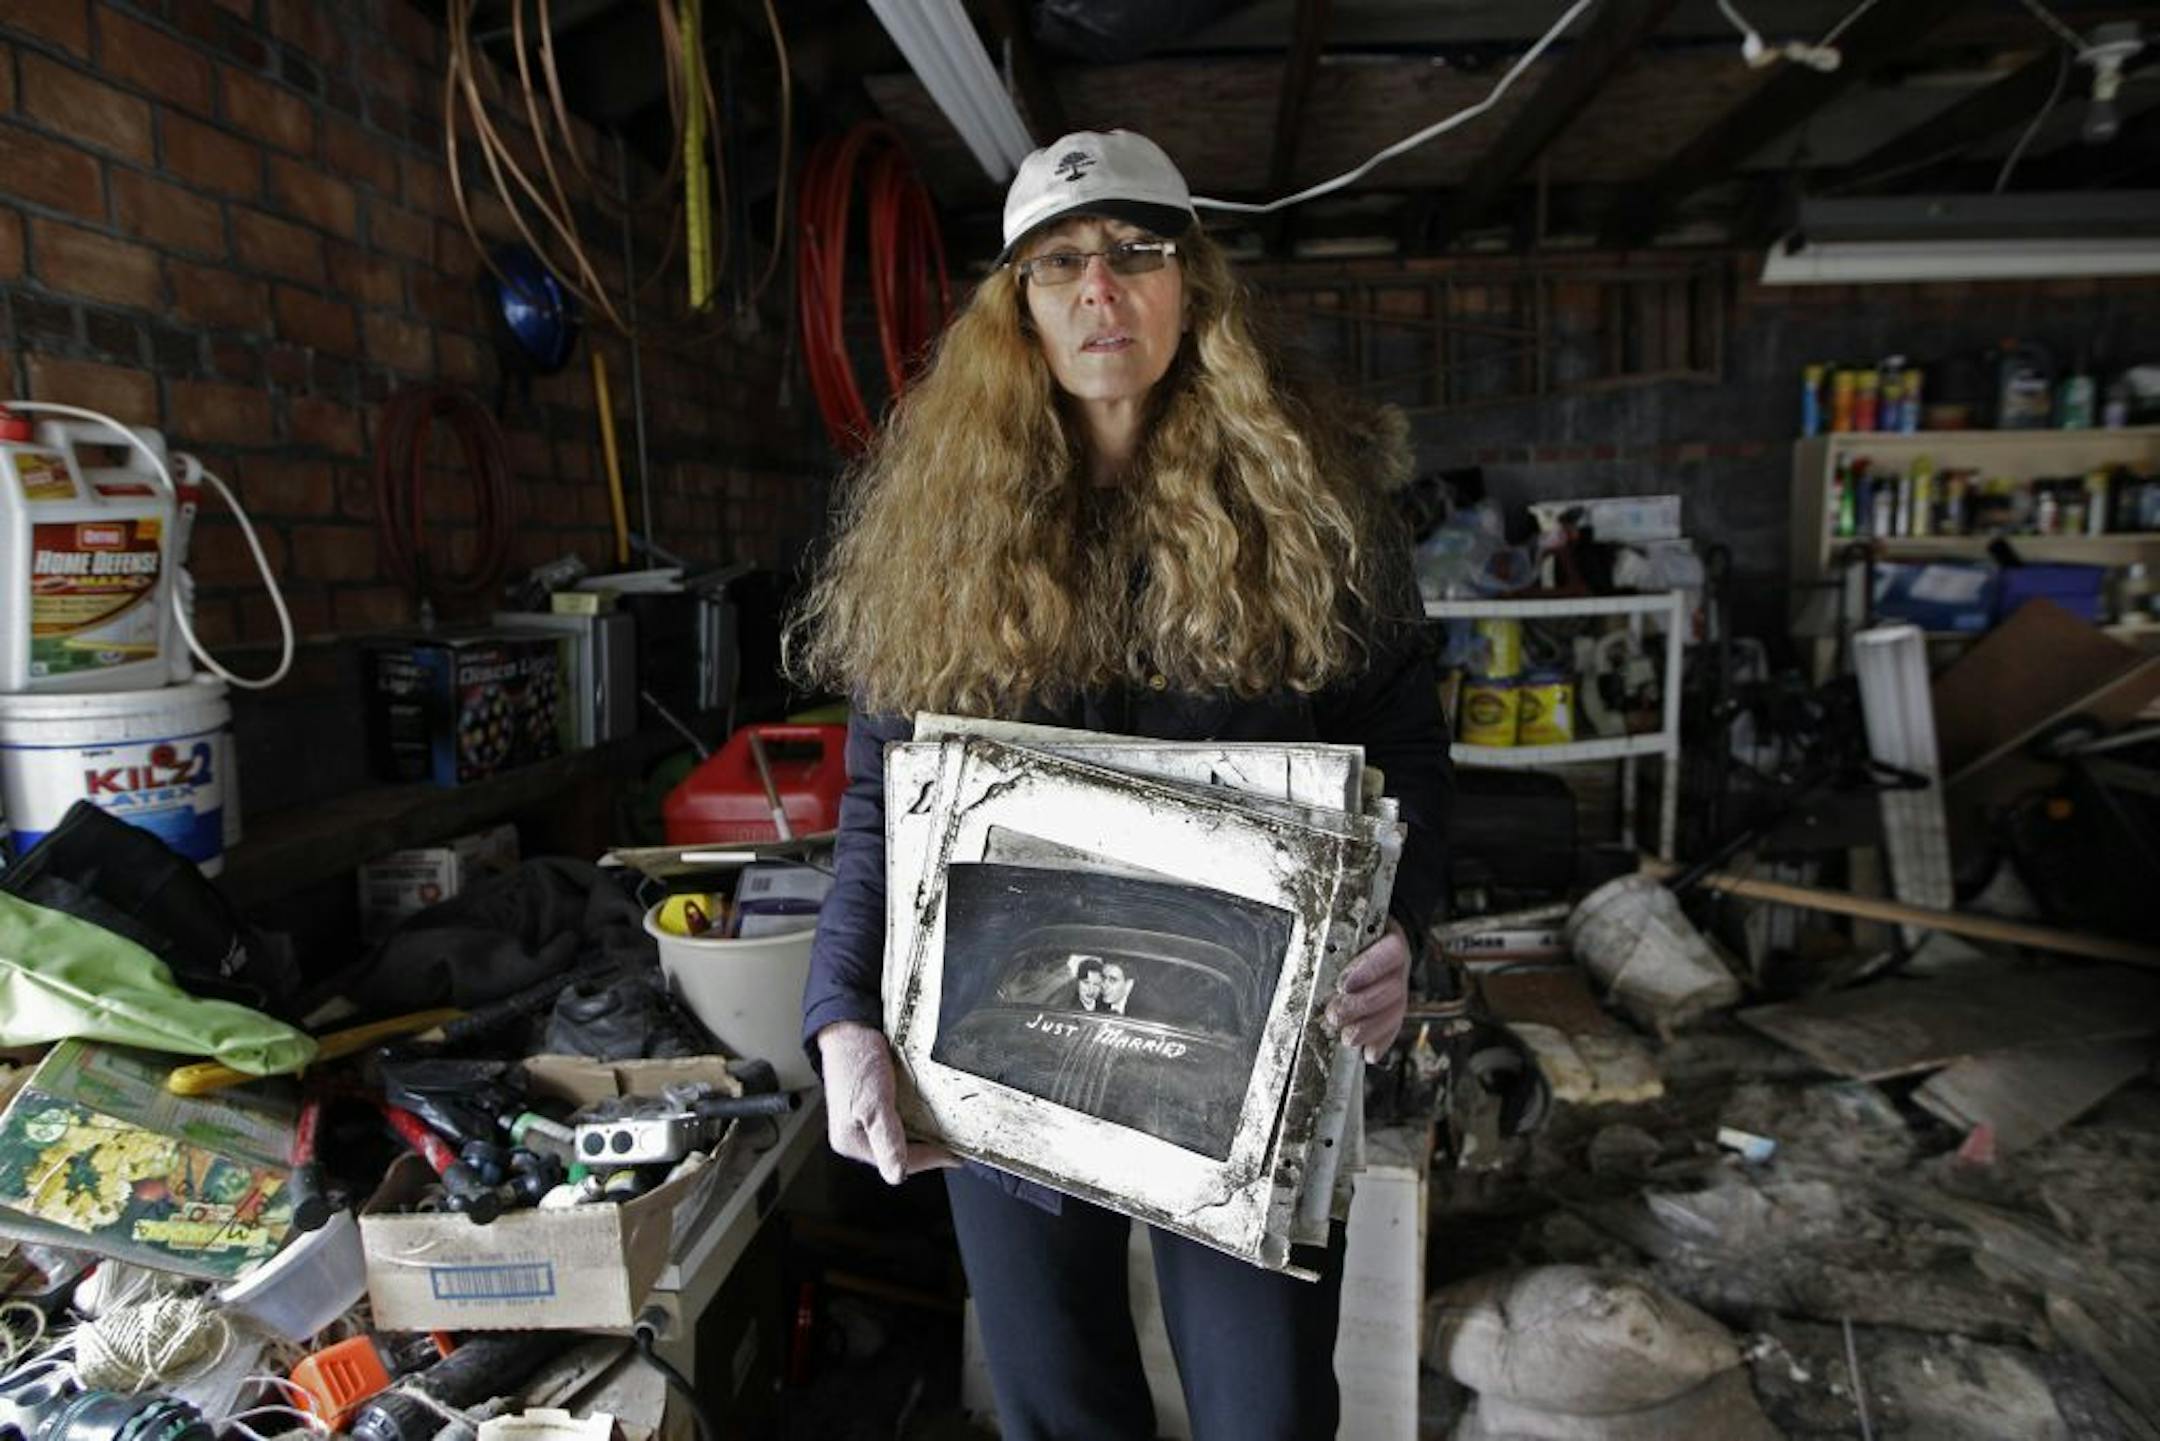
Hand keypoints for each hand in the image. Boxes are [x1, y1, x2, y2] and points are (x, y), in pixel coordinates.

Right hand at [816, 1022, 958, 1183]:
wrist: (851, 1026)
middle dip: (928, 1146)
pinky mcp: (876, 1103)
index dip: (930, 1159)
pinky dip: (918, 1115)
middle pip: (901, 1152)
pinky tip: (930, 1108)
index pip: (898, 1163)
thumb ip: (887, 1140)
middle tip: (954, 1139)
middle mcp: (858, 1134)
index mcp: (852, 1142)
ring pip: (903, 1135)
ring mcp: (867, 1118)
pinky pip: (902, 1117)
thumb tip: (896, 1175)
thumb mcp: (874, 1104)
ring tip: (947, 1125)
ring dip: (925, 1130)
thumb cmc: (856, 1060)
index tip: (955, 1155)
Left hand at [1328, 919, 1412, 1062]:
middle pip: (1391, 988)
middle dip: (1362, 1006)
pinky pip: (1393, 1029)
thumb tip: (1308, 943)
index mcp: (1388, 939)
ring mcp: (1399, 989)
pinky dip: (1380, 1042)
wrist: (1358, 941)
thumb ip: (1329, 938)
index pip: (1389, 952)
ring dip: (1370, 1028)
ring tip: (1347, 1038)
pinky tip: (1368, 1053)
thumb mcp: (1337, 929)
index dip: (1369, 970)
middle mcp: (1398, 965)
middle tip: (1335, 1015)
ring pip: (1394, 1011)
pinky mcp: (1394, 1011)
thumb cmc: (1342, 935)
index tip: (1343, 985)